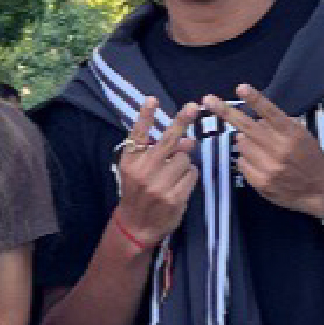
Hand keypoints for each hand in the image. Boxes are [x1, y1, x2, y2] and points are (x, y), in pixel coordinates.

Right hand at [112, 98, 198, 246]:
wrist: (136, 225)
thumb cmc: (138, 193)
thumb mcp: (137, 171)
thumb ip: (155, 153)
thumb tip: (186, 140)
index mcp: (130, 162)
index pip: (138, 135)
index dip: (145, 116)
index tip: (152, 99)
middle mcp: (143, 172)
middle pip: (167, 141)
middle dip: (181, 121)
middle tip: (193, 107)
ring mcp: (158, 186)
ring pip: (184, 159)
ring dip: (184, 162)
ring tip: (174, 174)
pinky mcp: (174, 198)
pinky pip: (192, 175)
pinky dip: (190, 176)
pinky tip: (180, 184)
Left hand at [204, 85, 323, 218]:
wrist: (321, 191)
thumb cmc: (310, 158)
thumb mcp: (302, 136)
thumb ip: (279, 126)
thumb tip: (253, 121)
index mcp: (292, 134)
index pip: (270, 113)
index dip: (255, 99)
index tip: (240, 88)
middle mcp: (279, 149)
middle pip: (246, 126)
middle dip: (225, 111)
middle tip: (207, 100)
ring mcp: (269, 167)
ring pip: (241, 144)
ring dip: (245, 142)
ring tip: (261, 148)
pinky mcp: (261, 182)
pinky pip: (241, 163)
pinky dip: (246, 160)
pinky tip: (260, 163)